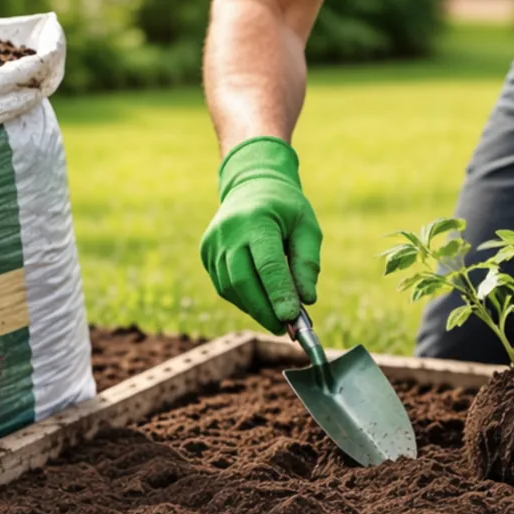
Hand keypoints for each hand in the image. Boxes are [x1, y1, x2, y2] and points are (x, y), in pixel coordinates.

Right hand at [200, 137, 322, 332]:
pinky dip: (242, 299)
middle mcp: (228, 232)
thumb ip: (307, 263)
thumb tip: (307, 300)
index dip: (279, 294)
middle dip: (265, 310)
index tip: (292, 319)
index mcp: (257, 220)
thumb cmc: (285, 208)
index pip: (267, 264)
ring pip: (230, 288)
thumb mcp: (306, 227)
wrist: (251, 184)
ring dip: (254, 308)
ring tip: (276, 319)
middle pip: (243, 281)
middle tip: (285, 329)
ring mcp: (212, 243)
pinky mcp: (205, 253)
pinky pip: (223, 286)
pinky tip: (259, 303)